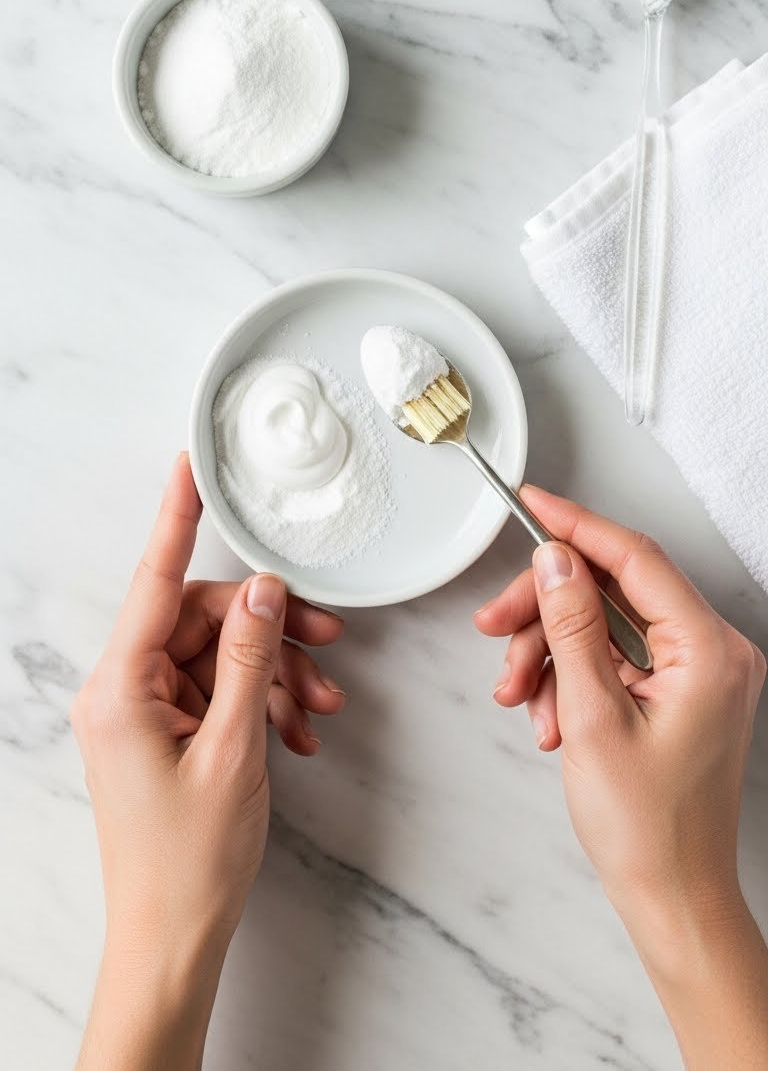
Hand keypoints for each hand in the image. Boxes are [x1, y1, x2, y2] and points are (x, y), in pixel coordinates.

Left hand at [73, 453, 344, 1069]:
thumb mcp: (234, 749)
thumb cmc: (190, 860)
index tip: (187, 466)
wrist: (172, 938)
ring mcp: (142, 712)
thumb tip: (262, 590)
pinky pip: (217, 691)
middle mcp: (123, 690)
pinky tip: (297, 734)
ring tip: (318, 711)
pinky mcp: (164, 732)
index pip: (155, 580)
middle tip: (327, 645)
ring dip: (273, 676)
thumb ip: (247, 659)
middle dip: (269, 632)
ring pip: (219, 656)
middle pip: (202, 620)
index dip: (176, 517)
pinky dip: (259, 705)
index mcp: (120, 688)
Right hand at [476, 486, 767, 1068]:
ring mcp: (697, 672)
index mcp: (708, 650)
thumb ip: (572, 627)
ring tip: (520, 698)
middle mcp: (712, 651)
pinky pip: (612, 657)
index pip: (635, 558)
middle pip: (612, 590)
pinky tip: (549, 718)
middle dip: (545, 611)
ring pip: (603, 625)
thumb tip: (556, 560)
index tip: (532, 502)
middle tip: (494, 630)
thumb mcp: (592, 716)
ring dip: (550, 654)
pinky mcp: (678, 691)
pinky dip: (571, 678)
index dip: (576, 525)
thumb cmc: (647, 829)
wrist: (672, 897)